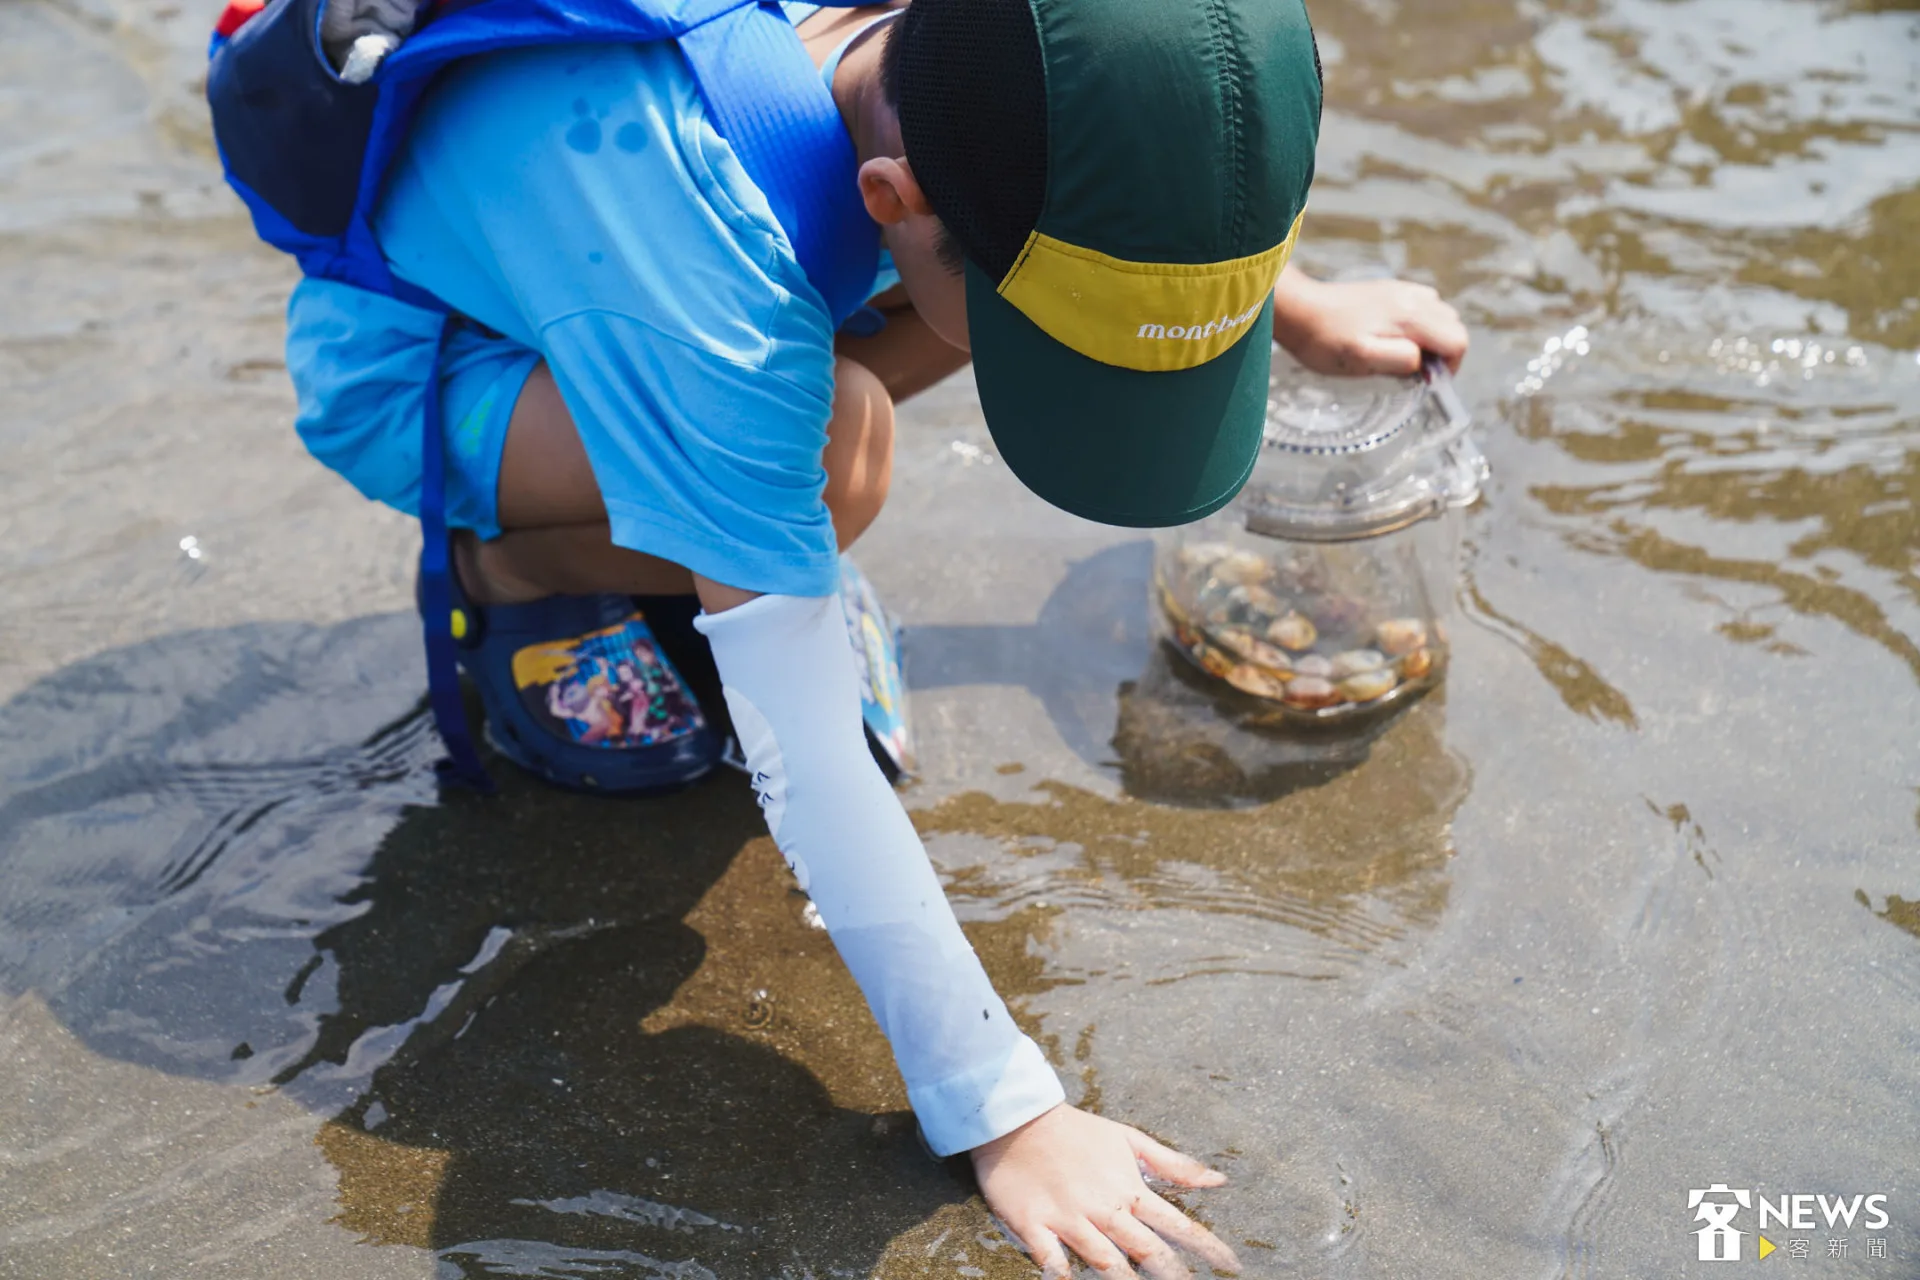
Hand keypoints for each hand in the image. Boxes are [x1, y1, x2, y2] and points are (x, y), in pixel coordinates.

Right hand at [972, 1104, 1240, 1279]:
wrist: (1017, 1118)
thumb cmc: (1077, 1132)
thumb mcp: (1128, 1140)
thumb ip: (1173, 1165)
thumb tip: (1218, 1180)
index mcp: (1128, 1187)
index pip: (1175, 1223)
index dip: (1205, 1246)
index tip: (1232, 1266)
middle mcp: (1102, 1206)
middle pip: (1145, 1248)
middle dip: (1172, 1273)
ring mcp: (1068, 1217)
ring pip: (1103, 1258)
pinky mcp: (1034, 1224)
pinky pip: (1050, 1257)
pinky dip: (1061, 1273)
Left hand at [1271, 269, 1468, 376]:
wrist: (1298, 310)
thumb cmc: (1326, 341)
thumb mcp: (1361, 361)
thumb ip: (1400, 361)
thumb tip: (1424, 364)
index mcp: (1410, 318)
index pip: (1457, 342)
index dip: (1448, 368)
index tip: (1424, 381)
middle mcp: (1413, 298)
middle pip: (1453, 327)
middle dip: (1443, 352)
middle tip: (1413, 370)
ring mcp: (1402, 290)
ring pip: (1440, 315)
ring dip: (1432, 337)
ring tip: (1402, 353)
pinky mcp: (1390, 289)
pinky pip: (1422, 304)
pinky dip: (1419, 323)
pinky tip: (1393, 335)